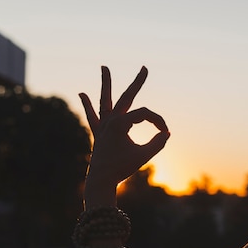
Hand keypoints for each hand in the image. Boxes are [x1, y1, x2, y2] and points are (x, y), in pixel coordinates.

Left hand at [79, 66, 169, 186]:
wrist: (101, 180)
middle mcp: (110, 120)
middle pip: (126, 96)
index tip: (165, 133)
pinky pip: (92, 117)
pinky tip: (81, 94)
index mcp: (120, 123)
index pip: (144, 114)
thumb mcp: (144, 155)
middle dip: (137, 82)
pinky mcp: (98, 133)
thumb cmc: (122, 168)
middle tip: (144, 68)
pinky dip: (87, 105)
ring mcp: (103, 126)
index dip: (157, 122)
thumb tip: (166, 133)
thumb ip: (157, 143)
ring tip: (103, 67)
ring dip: (105, 84)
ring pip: (104, 100)